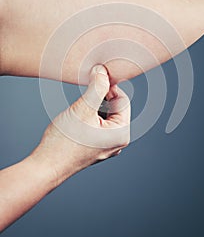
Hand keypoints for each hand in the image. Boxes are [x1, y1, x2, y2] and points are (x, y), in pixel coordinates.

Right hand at [30, 65, 130, 186]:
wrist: (47, 165)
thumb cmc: (64, 142)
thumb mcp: (83, 109)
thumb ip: (96, 87)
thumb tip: (102, 71)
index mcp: (121, 133)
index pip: (123, 100)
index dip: (109, 87)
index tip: (95, 79)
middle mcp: (117, 141)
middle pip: (115, 108)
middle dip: (100, 98)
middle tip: (84, 96)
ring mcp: (107, 146)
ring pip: (105, 115)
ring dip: (93, 107)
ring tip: (78, 111)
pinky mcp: (96, 147)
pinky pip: (98, 125)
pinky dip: (89, 117)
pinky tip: (77, 119)